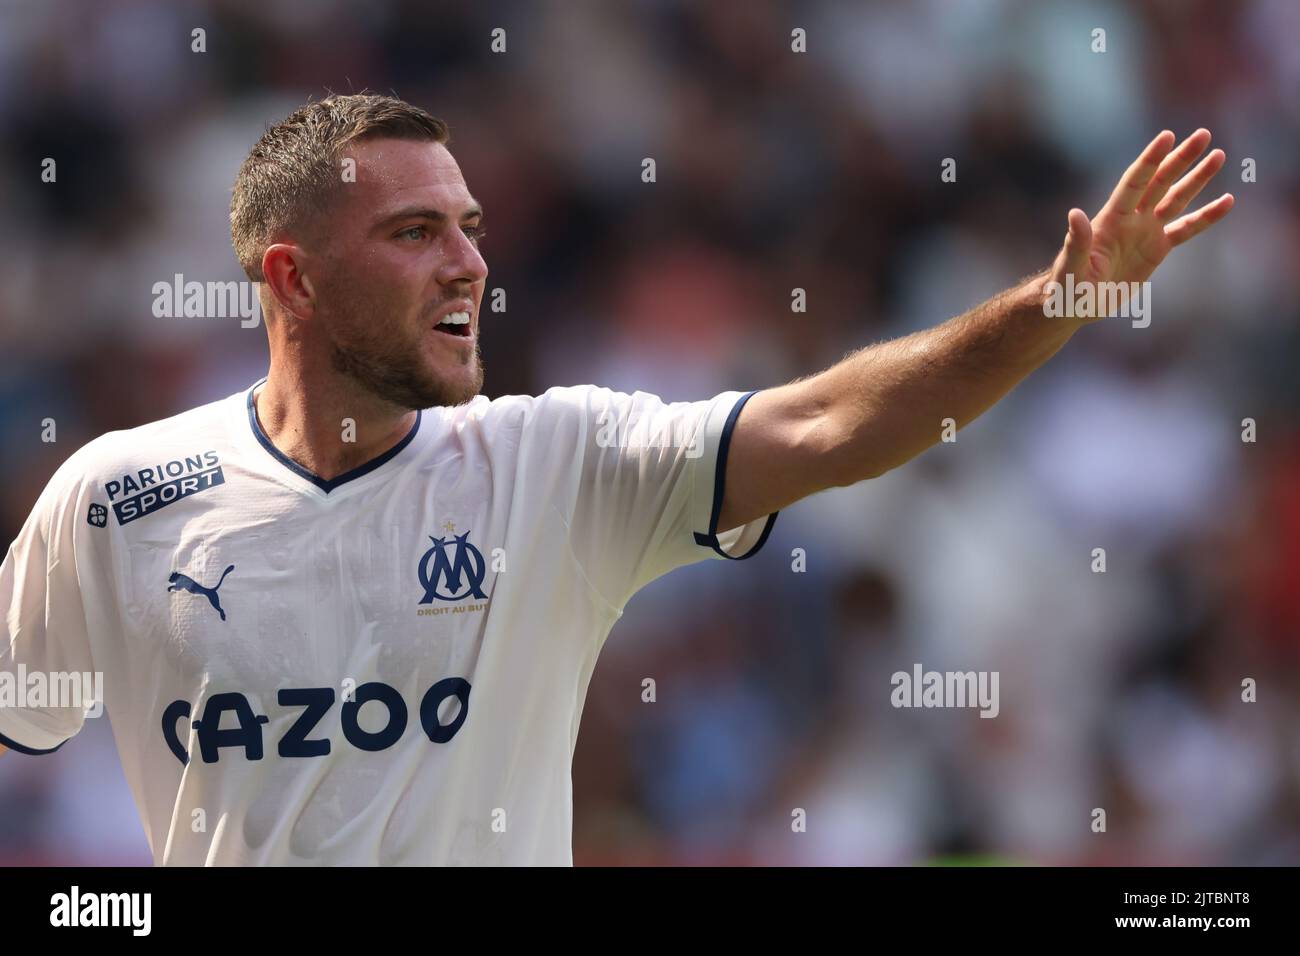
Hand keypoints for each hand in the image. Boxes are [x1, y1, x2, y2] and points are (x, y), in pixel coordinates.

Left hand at [1048, 129, 1233, 319]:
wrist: (1075, 303)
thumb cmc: (1066, 286)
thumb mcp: (1070, 267)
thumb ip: (1076, 242)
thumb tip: (1075, 214)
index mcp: (1110, 219)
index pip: (1134, 182)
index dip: (1150, 160)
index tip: (1167, 137)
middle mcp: (1131, 219)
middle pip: (1160, 182)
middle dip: (1181, 159)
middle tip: (1204, 135)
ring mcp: (1145, 232)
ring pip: (1176, 199)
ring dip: (1197, 179)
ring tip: (1218, 155)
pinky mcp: (1157, 249)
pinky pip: (1186, 229)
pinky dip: (1206, 217)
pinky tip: (1227, 201)